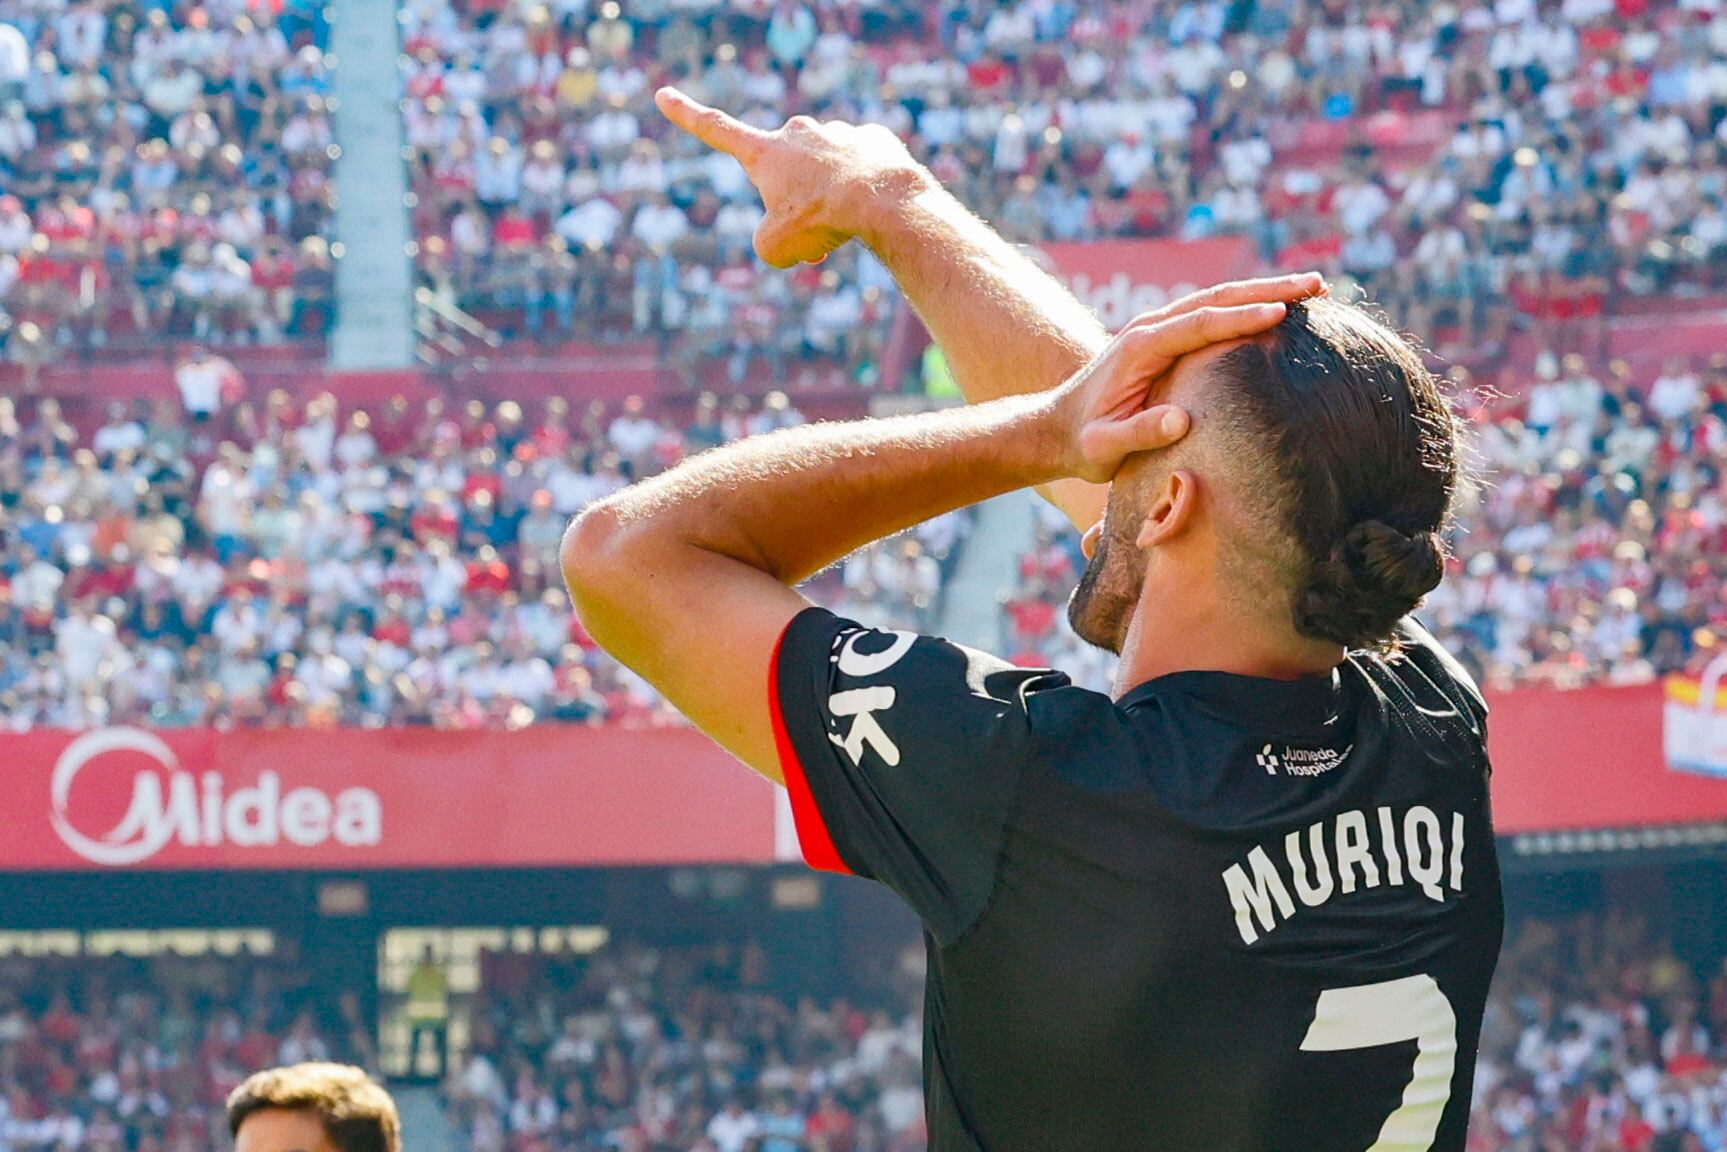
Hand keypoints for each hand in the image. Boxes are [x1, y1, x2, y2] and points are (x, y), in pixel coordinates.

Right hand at [655, 87, 930, 266]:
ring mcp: (839, 131)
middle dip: (798, 203)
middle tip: (816, 232)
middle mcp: (799, 133)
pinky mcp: (874, 138)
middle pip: (789, 175)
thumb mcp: (776, 249)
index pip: (715, 130)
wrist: (882, 200)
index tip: (663, 94)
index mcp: (765, 153)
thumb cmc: (821, 222)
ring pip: (830, 174)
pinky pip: (865, 168)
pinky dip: (867, 189)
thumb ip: (769, 240)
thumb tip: (792, 229)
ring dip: (834, 200)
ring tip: (850, 223)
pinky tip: (878, 204)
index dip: (686, 115)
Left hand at [1047, 274, 1325, 482]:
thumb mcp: (1103, 447)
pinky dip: (1247, 305)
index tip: (1281, 313)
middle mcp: (1149, 328)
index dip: (1240, 318)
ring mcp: (1156, 328)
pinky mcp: (1164, 337)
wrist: (1055, 429)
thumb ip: (1137, 434)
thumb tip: (1182, 420)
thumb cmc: (1082, 444)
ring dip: (1265, 290)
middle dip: (1268, 289)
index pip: (1198, 324)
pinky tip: (1280, 308)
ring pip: (1217, 299)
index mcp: (1139, 348)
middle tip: (1318, 285)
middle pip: (1216, 298)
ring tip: (1314, 289)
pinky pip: (1211, 313)